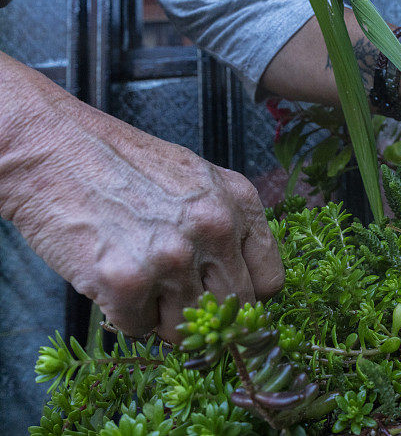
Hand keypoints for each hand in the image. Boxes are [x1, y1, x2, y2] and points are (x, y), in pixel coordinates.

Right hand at [0, 56, 283, 342]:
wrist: (54, 148)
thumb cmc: (123, 164)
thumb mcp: (198, 179)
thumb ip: (228, 225)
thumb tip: (242, 285)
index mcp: (239, 202)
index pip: (270, 282)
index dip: (246, 296)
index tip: (223, 297)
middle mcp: (215, 229)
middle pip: (236, 311)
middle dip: (207, 313)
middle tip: (175, 297)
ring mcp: (172, 256)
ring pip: (189, 328)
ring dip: (164, 317)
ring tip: (141, 281)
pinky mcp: (126, 281)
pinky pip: (140, 329)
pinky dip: (124, 315)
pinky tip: (112, 280)